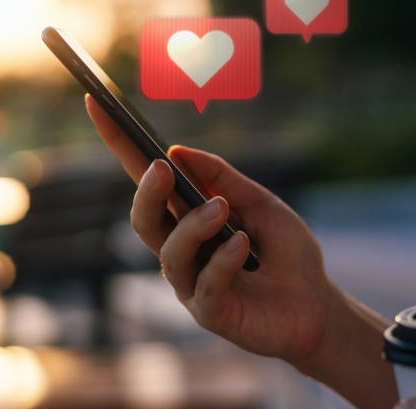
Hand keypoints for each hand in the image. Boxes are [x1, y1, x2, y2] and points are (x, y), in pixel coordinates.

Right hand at [85, 95, 332, 362]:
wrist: (317, 305)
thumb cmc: (286, 253)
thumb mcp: (261, 202)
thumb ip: (223, 178)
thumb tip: (178, 150)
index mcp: (187, 217)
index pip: (145, 179)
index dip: (119, 143)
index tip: (98, 104)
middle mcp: (180, 249)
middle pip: (143, 219)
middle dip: (146, 192)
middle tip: (163, 168)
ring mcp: (190, 283)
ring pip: (169, 252)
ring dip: (194, 225)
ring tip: (222, 208)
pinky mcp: (210, 312)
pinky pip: (205, 284)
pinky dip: (224, 260)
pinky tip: (243, 245)